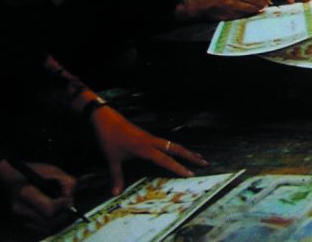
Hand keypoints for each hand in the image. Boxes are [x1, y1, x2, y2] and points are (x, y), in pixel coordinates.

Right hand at [0, 160, 76, 233]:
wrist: (16, 177)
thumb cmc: (36, 172)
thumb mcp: (53, 171)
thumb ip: (67, 182)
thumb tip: (71, 199)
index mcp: (25, 193)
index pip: (49, 209)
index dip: (62, 205)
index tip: (68, 198)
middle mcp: (20, 209)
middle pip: (49, 221)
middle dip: (62, 213)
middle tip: (67, 203)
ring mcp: (20, 218)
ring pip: (47, 227)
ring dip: (58, 218)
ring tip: (60, 206)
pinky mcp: (23, 223)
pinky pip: (42, 228)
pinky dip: (52, 222)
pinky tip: (53, 210)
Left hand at [90, 108, 207, 195]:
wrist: (106, 118)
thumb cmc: (109, 138)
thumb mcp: (111, 159)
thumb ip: (116, 176)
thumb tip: (115, 193)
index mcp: (145, 148)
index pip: (165, 160)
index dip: (178, 168)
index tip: (190, 174)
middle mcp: (152, 142)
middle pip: (176, 149)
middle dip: (191, 156)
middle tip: (206, 163)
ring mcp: (151, 138)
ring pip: (174, 144)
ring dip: (187, 151)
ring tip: (199, 157)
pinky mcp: (148, 136)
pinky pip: (168, 143)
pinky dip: (177, 148)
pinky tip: (180, 152)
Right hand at [177, 0, 311, 21]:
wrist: (200, 3)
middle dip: (264, 3)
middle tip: (266, 5)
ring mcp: (231, 3)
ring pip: (253, 8)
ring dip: (259, 10)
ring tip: (259, 9)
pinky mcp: (229, 13)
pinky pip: (245, 15)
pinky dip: (249, 14)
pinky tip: (249, 13)